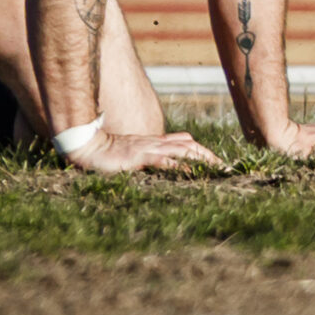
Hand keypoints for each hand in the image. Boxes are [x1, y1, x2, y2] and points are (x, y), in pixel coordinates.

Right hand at [68, 128, 225, 172]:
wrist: (89, 146)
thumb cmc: (109, 152)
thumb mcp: (133, 153)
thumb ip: (148, 156)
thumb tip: (163, 163)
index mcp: (155, 143)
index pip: (185, 142)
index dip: (202, 151)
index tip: (217, 162)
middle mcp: (155, 143)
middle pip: (189, 145)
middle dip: (208, 155)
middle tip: (225, 168)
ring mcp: (147, 148)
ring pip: (180, 149)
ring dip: (199, 158)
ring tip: (215, 167)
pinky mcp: (138, 156)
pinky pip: (161, 159)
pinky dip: (176, 165)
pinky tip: (187, 171)